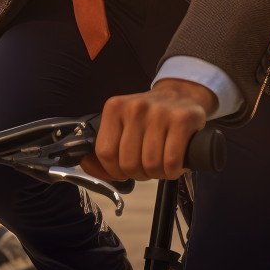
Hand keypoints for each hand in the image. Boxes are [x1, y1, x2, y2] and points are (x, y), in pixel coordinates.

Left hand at [80, 79, 217, 181]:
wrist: (182, 95)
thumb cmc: (149, 118)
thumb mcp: (121, 124)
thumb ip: (104, 148)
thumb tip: (86, 165)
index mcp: (114, 108)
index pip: (105, 153)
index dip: (114, 170)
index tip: (124, 170)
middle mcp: (135, 107)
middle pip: (128, 163)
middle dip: (139, 174)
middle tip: (146, 167)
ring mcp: (159, 112)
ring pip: (151, 164)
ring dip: (157, 173)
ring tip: (161, 164)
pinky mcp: (182, 120)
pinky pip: (171, 162)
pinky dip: (173, 171)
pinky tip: (173, 163)